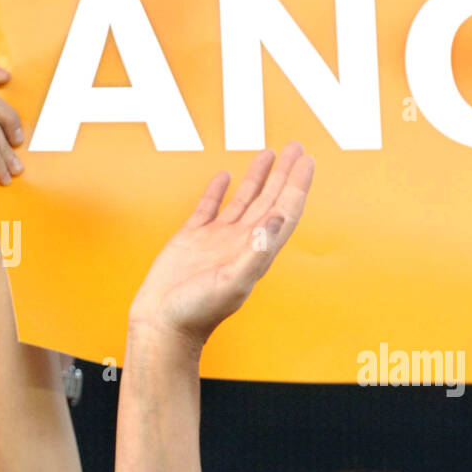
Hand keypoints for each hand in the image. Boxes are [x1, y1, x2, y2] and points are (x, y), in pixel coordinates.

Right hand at [0, 61, 23, 221]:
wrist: (12, 223)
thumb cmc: (18, 187)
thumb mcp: (17, 147)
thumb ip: (11, 124)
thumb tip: (24, 96)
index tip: (5, 75)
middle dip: (7, 115)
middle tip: (18, 141)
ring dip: (5, 146)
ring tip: (11, 168)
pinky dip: (0, 161)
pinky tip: (4, 178)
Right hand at [128, 142, 314, 352]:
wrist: (163, 325)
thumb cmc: (198, 312)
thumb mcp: (232, 283)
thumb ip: (256, 253)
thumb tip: (278, 218)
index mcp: (256, 251)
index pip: (285, 210)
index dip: (298, 185)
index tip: (308, 160)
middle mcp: (241, 242)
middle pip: (271, 199)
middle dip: (285, 173)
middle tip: (296, 146)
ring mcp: (217, 240)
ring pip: (243, 200)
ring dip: (258, 177)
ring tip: (269, 152)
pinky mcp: (192, 239)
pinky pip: (209, 207)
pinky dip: (219, 190)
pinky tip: (225, 175)